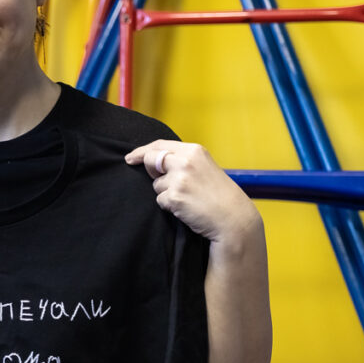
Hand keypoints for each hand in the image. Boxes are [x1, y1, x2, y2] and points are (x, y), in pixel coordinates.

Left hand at [125, 140, 258, 242]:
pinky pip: (160, 200)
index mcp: (194, 150)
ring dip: (165, 192)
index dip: (142, 151)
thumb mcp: (204, 167)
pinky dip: (169, 206)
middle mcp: (185, 161)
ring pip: (156, 184)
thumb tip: (156, 160)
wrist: (233, 218)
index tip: (130, 157)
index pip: (159, 145)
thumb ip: (183, 160)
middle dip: (148, 170)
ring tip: (187, 198)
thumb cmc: (219, 195)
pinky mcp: (175, 197)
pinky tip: (186, 208)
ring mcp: (179, 179)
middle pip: (151, 160)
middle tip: (155, 179)